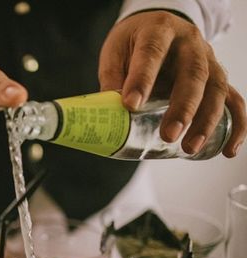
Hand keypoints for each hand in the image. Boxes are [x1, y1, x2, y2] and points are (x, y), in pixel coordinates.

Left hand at [99, 10, 245, 156]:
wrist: (157, 27)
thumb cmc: (133, 43)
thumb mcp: (115, 51)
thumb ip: (112, 79)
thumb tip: (106, 114)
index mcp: (159, 31)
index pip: (152, 53)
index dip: (142, 79)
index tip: (131, 105)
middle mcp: (190, 44)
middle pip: (194, 75)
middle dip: (183, 108)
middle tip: (168, 136)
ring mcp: (209, 61)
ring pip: (216, 89)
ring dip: (206, 121)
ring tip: (189, 149)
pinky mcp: (217, 79)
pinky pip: (234, 101)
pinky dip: (237, 125)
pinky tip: (228, 149)